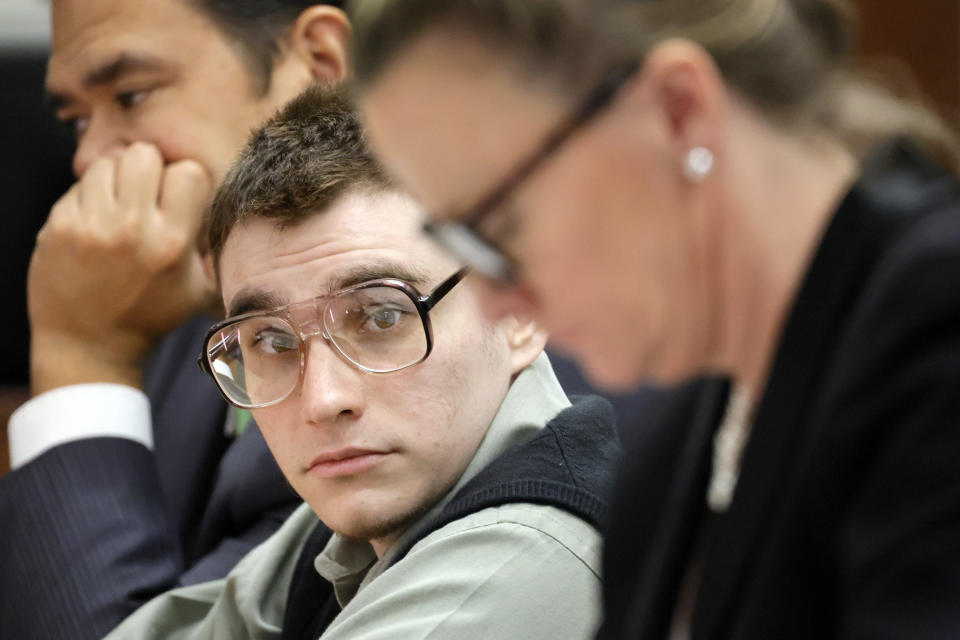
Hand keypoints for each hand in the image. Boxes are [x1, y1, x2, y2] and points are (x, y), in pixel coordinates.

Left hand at [28, 143, 217, 393]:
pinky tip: (94, 222)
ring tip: (118, 206)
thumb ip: (218, 252)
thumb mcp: (200, 291)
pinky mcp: (59, 226)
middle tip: (144, 194)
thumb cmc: (149, 315)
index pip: (188, 171)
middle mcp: (132, 229)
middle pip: (144, 154)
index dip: (184, 180)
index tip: (177, 198)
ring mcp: (91, 226)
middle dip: (148, 170)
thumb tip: (239, 217)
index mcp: (173, 242)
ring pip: (108, 163)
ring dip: (115, 179)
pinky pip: (78, 186)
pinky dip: (88, 197)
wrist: (89, 343)